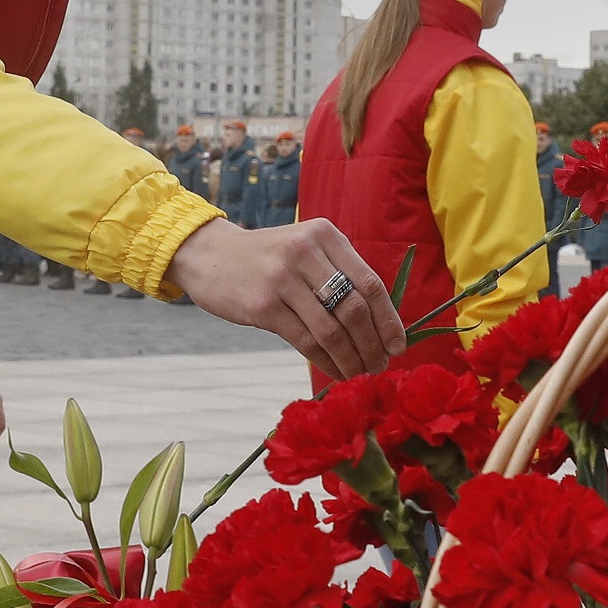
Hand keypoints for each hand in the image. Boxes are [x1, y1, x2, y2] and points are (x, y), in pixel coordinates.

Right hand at [165, 217, 404, 378]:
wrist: (209, 255)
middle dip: (372, 344)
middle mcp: (306, 252)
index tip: (398, 346)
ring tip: (360, 373)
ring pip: (331, 330)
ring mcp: (282, 278)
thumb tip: (379, 325)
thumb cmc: (267, 258)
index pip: (370, 283)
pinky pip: (306, 341)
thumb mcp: (305, 249)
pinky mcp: (263, 305)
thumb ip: (338, 274)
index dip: (389, 319)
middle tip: (379, 365)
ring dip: (351, 358)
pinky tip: (335, 371)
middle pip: (354, 309)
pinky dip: (326, 362)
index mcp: (325, 235)